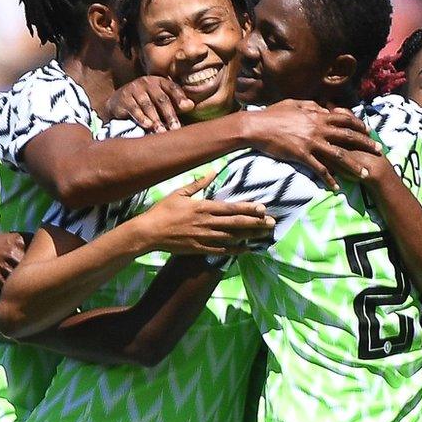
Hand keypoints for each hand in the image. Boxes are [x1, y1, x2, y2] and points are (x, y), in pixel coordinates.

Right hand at [105, 75, 193, 131]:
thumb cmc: (146, 102)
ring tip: (162, 131)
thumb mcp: (161, 101)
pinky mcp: (124, 98)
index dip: (180, 97)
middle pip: (161, 99)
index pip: (172, 88)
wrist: (118, 102)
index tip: (187, 108)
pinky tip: (147, 126)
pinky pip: (134, 109)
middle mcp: (147, 82)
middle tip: (176, 128)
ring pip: (148, 105)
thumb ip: (176, 103)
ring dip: (156, 119)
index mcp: (159, 81)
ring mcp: (134, 88)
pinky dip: (141, 118)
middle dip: (169, 114)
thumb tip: (191, 105)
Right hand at [130, 172, 275, 254]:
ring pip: (232, 236)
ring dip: (250, 236)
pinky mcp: (199, 248)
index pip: (231, 207)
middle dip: (256, 223)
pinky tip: (247, 249)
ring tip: (265, 235)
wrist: (149, 232)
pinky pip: (221, 250)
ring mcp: (204, 237)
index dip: (248, 208)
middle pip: (236, 222)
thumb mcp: (180, 192)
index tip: (263, 208)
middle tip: (272, 223)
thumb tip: (213, 170)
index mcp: (204, 207)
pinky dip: (235, 250)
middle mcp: (207, 222)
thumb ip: (199, 183)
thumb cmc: (163, 210)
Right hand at [243, 100, 381, 189]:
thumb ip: (310, 105)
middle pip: (347, 136)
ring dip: (354, 165)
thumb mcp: (294, 104)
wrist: (256, 126)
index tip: (368, 131)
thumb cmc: (272, 114)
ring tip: (366, 173)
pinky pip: (319, 169)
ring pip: (338, 155)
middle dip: (365, 144)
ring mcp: (311, 142)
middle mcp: (318, 128)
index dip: (358, 125)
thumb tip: (321, 106)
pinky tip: (336, 187)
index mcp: (316, 115)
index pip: (343, 119)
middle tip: (378, 150)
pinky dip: (329, 179)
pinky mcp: (302, 155)